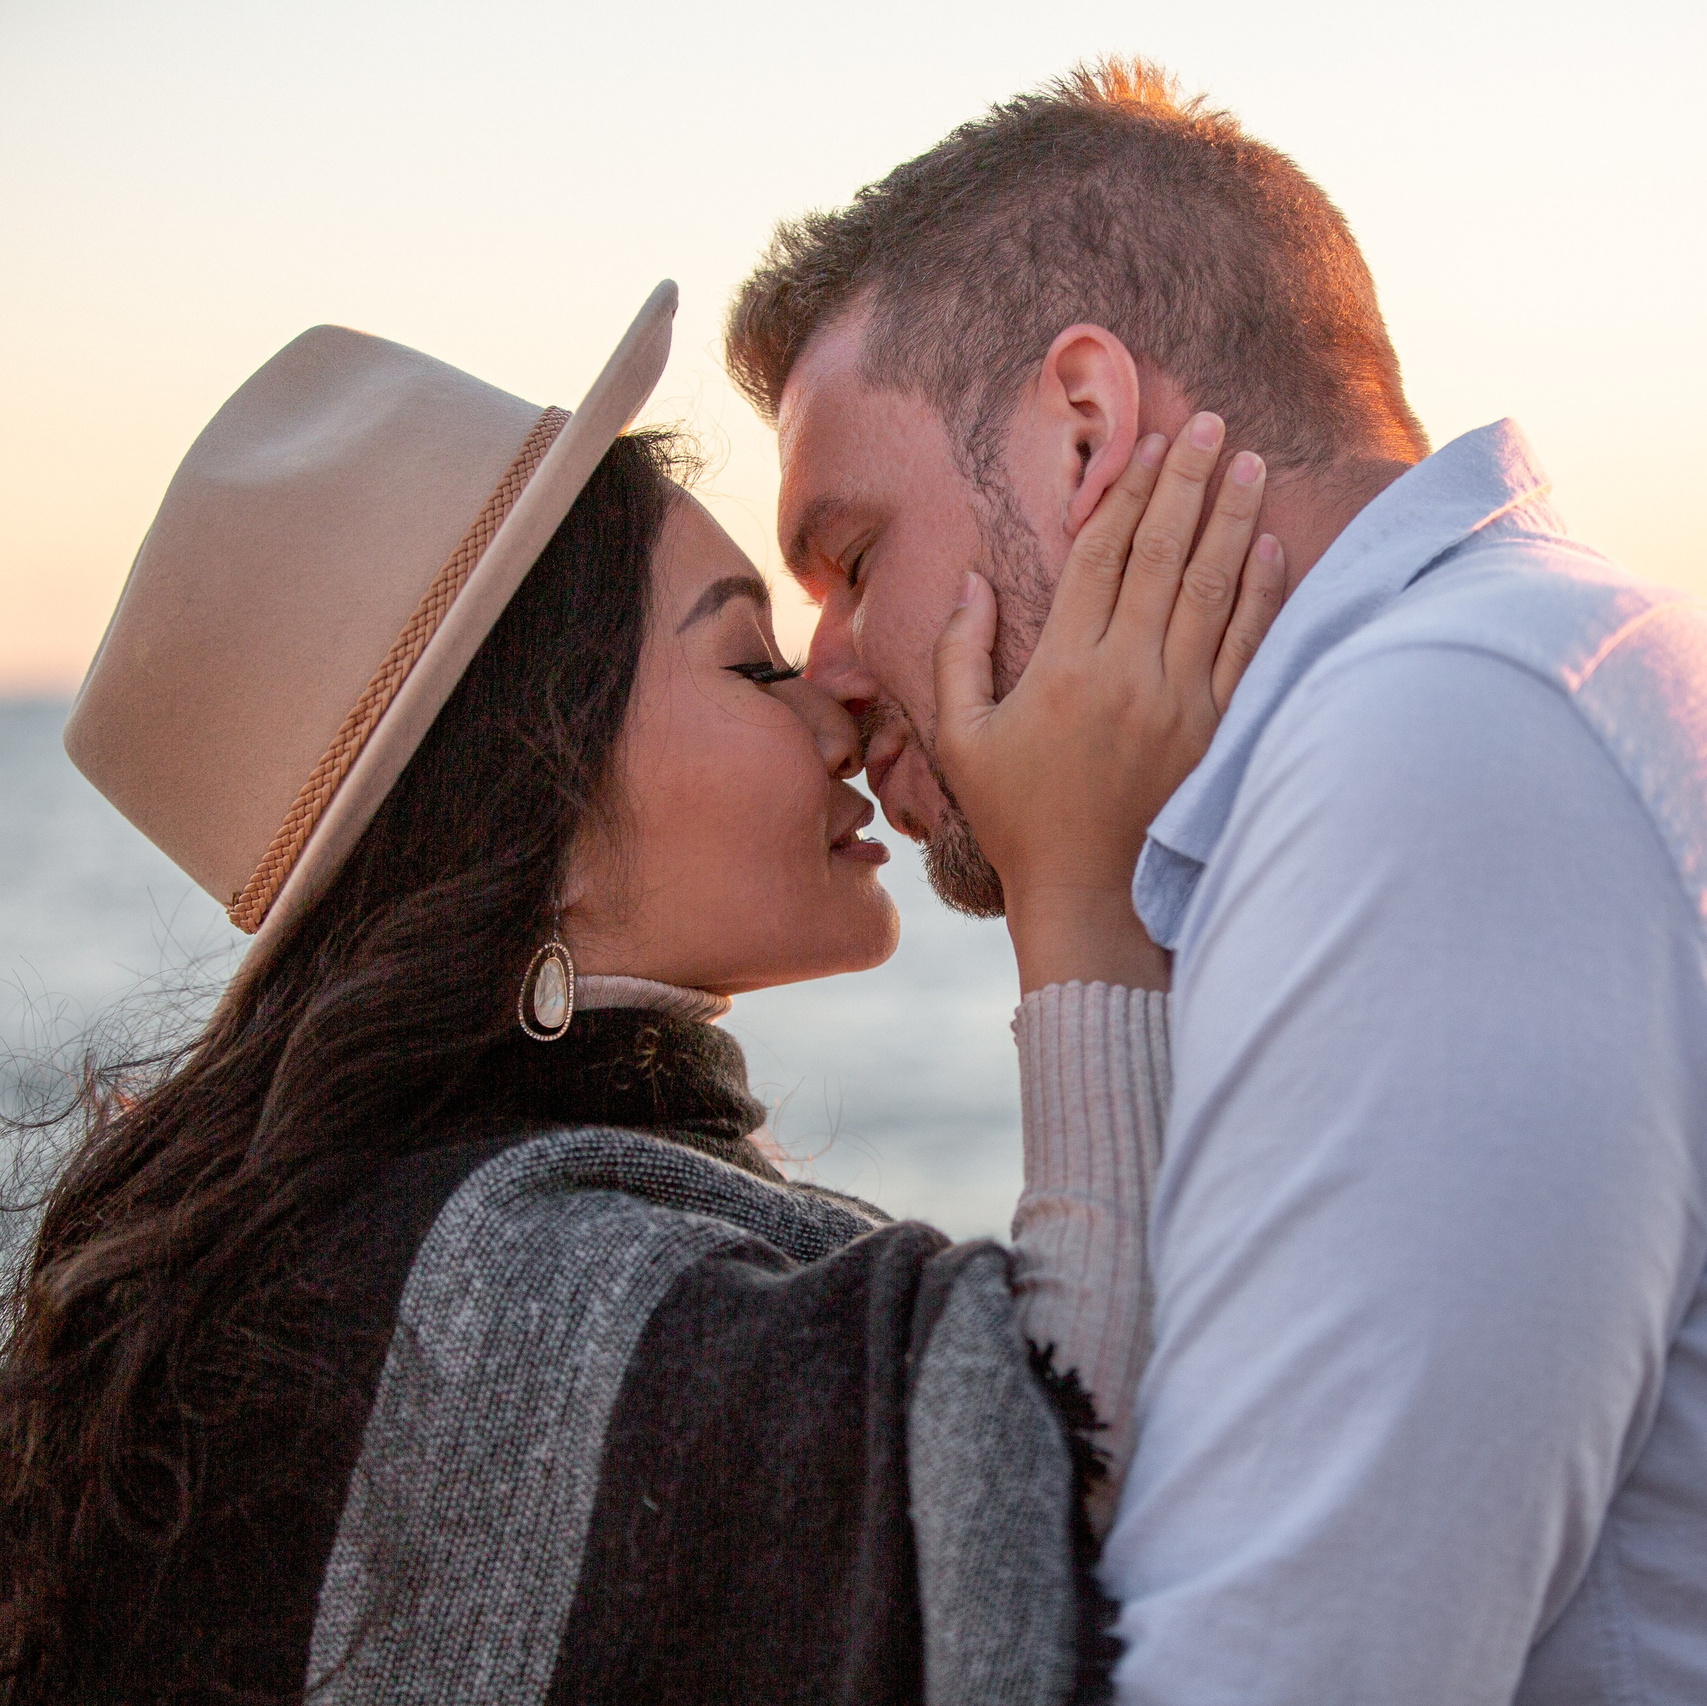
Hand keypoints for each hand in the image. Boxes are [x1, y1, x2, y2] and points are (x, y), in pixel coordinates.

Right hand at [933, 413, 1284, 991]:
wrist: (1092, 899)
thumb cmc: (1019, 821)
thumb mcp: (960, 739)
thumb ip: (960, 653)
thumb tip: (973, 579)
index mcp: (1064, 666)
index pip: (1102, 556)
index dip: (1127, 493)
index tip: (1149, 445)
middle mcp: (1128, 672)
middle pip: (1164, 555)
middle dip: (1190, 483)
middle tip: (1215, 425)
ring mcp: (1181, 702)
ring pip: (1212, 589)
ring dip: (1233, 519)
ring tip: (1252, 462)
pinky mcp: (1218, 732)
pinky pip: (1245, 648)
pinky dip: (1260, 594)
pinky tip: (1270, 548)